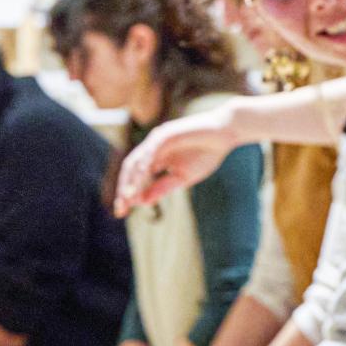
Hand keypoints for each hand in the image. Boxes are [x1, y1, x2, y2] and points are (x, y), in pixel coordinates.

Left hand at [114, 108, 238, 214]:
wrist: (224, 134)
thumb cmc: (206, 154)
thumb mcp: (182, 177)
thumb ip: (163, 187)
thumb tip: (142, 202)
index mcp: (155, 159)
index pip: (135, 178)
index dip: (127, 194)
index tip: (122, 212)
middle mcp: (152, 149)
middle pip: (130, 169)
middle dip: (124, 189)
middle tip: (121, 207)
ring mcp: (157, 140)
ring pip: (137, 160)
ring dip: (131, 180)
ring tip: (129, 197)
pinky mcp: (166, 133)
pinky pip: (151, 151)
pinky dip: (145, 165)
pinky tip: (142, 179)